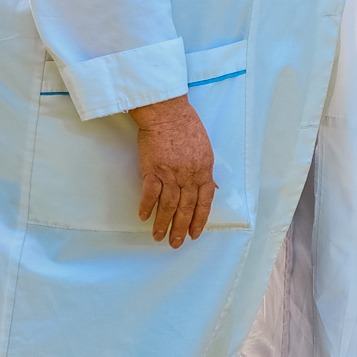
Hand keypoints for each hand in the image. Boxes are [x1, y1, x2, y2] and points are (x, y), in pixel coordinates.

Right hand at [130, 95, 216, 245]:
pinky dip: (147, 207)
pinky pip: (150, 193)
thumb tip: (213, 187)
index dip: (200, 219)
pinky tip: (143, 217)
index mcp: (204, 170)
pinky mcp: (152, 169)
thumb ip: (206, 171)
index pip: (205, 201)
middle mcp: (189, 175)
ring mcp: (170, 173)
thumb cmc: (187, 127)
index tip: (194, 233)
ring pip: (168, 205)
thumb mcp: (205, 149)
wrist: (167, 113)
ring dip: (162, 223)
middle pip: (186, 208)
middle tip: (175, 243)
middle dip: (181, 228)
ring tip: (157, 236)